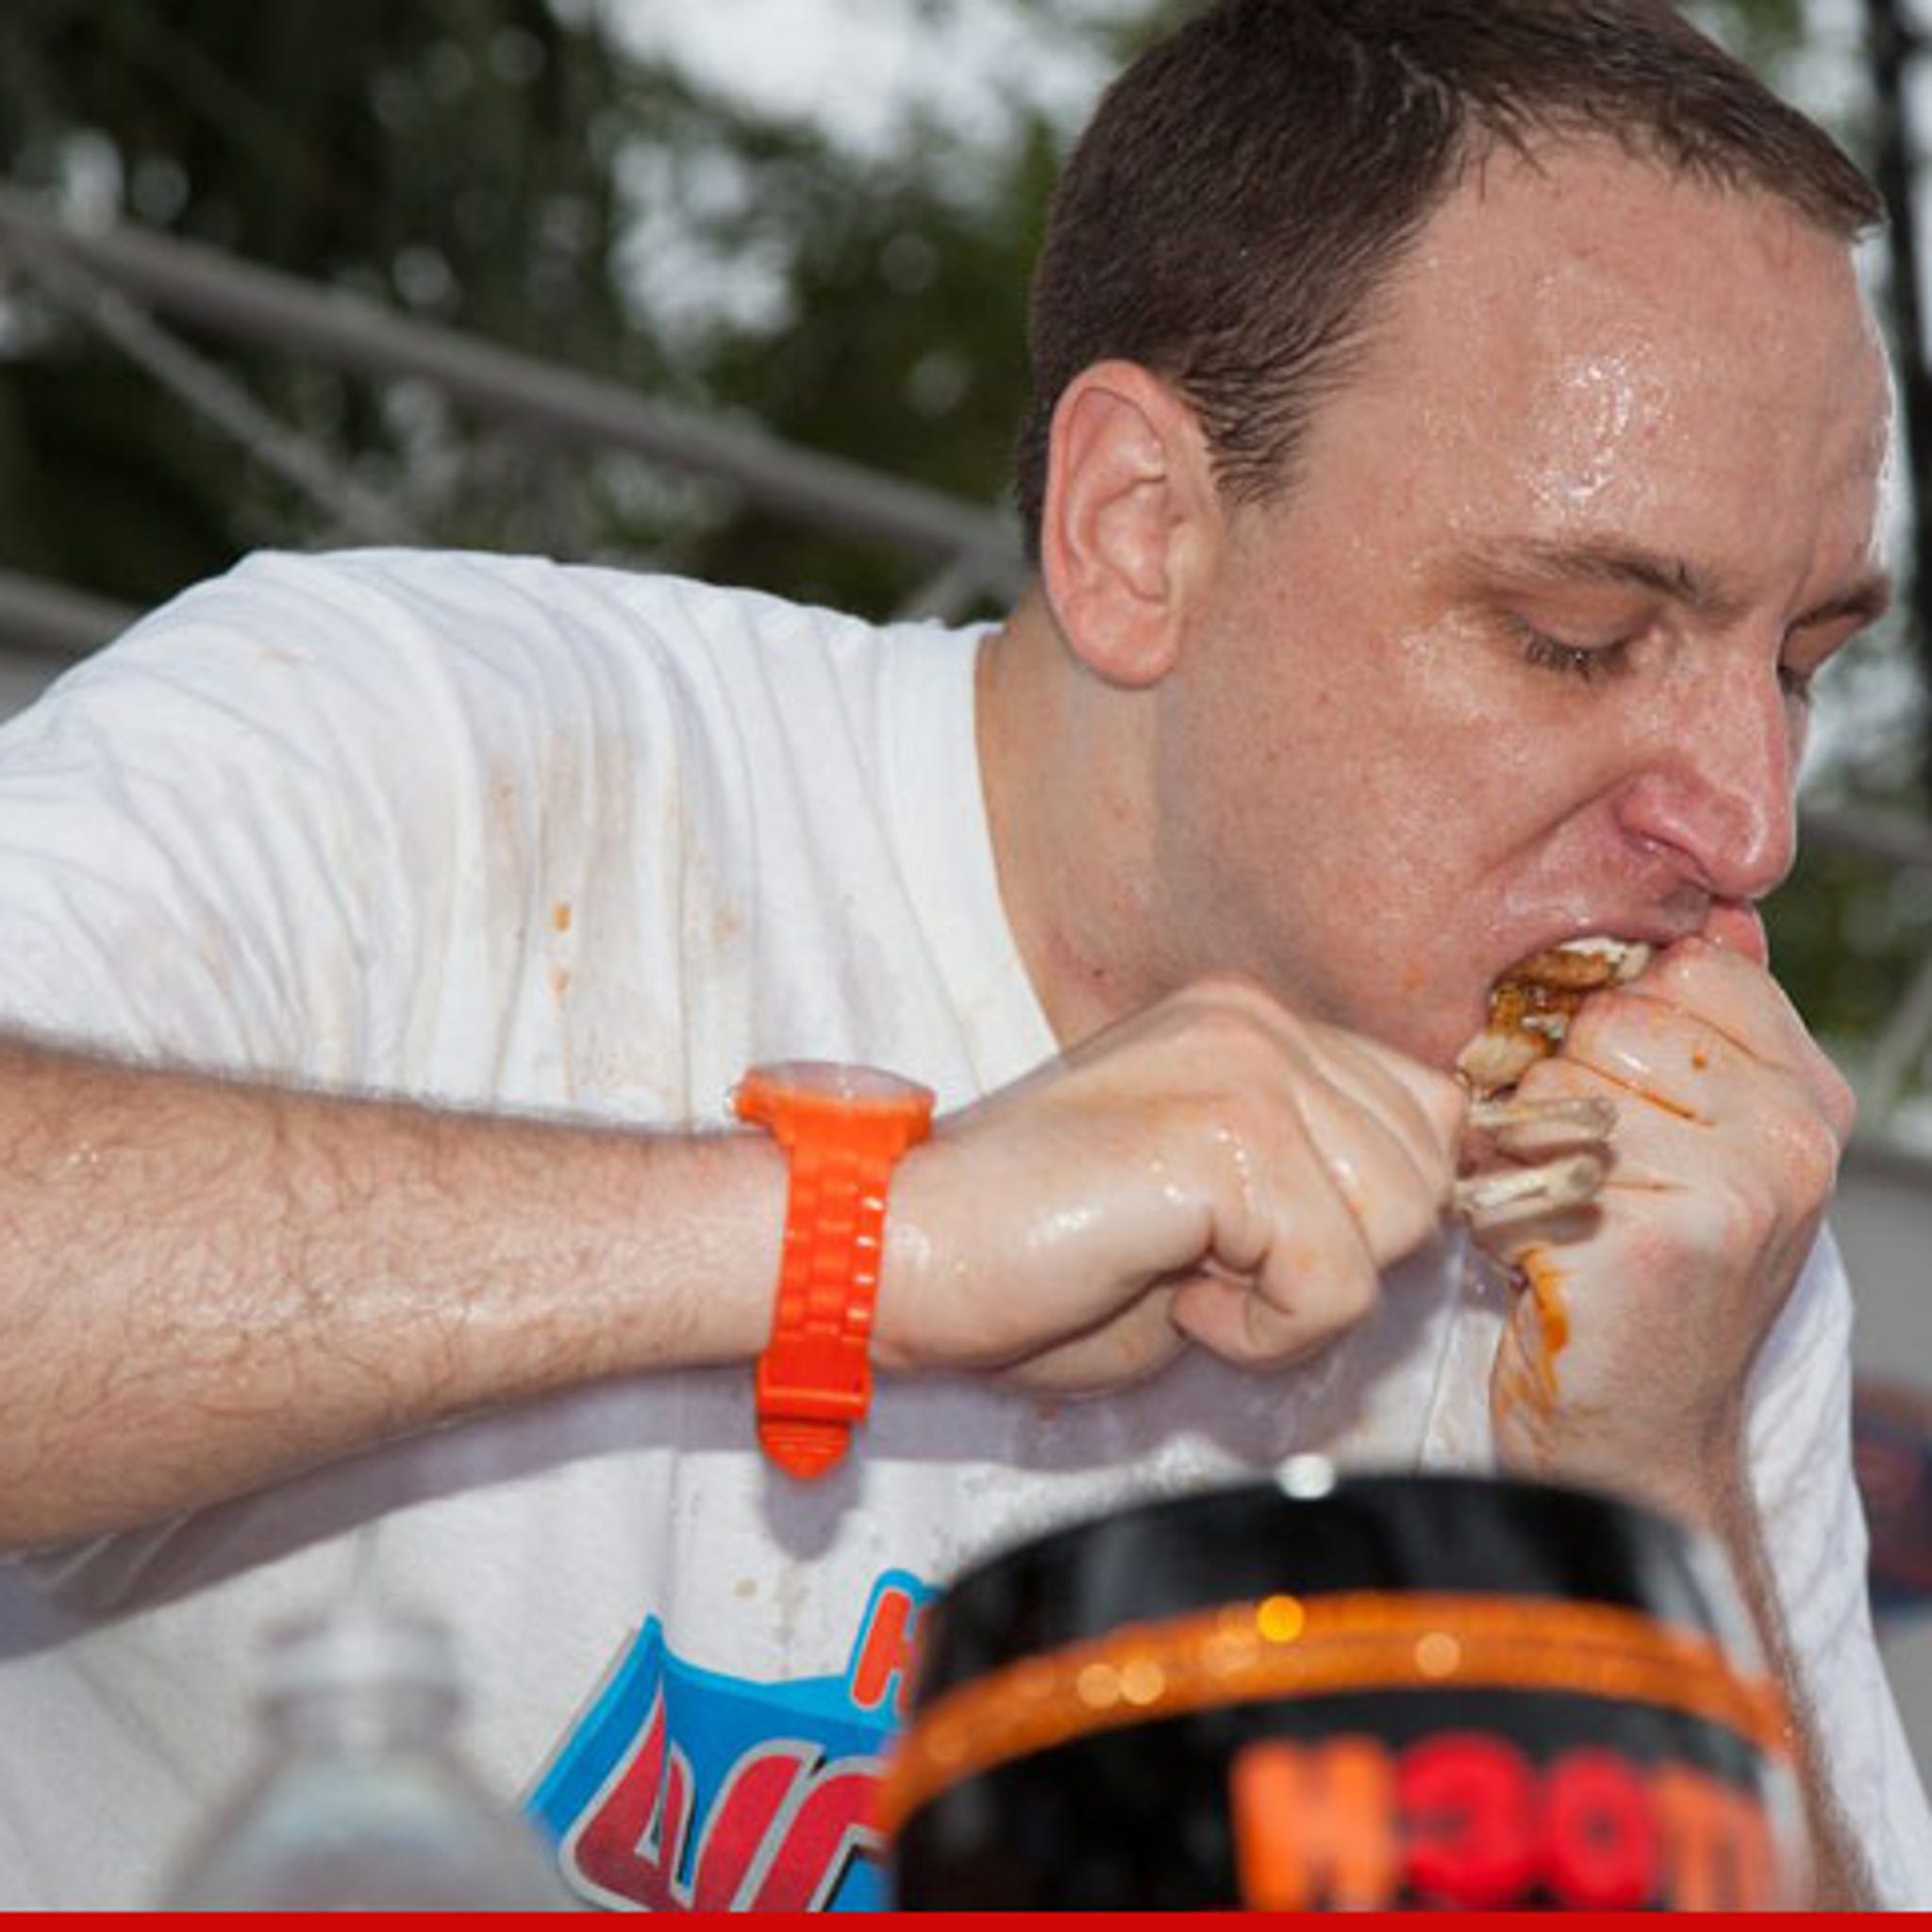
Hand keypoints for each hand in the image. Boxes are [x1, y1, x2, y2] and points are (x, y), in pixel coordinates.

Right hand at [873, 975, 1463, 1395]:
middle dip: (1340, 1257)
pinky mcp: (1228, 1136)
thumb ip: (1310, 1181)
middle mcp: (1258, 1021)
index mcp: (1250, 1022)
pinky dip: (1266, 1331)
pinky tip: (1176, 1303)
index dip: (1366, 1215)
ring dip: (1302, 1296)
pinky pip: (1336, 1281)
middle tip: (1209, 1272)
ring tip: (1187, 1282)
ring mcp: (1246, 1066)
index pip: (1425, 1112)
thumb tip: (1414, 1216)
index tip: (1262, 1257)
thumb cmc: (1034, 1257)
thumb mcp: (1205, 1202)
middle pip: (1426, 1169)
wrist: (891, 1255)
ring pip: (1399, 1221)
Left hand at [1473, 933, 1853, 1525]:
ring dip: (1519, 1147)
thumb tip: (1711, 909)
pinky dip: (1499, 1208)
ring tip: (1555, 1214)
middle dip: (1554, 1086)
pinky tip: (1538, 1257)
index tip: (1606, 1093)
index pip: (1686, 964)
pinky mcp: (1659, 1241)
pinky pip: (1522, 1161)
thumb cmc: (1638, 1277)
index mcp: (1805, 1096)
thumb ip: (1702, 1028)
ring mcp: (1737, 1191)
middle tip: (1570, 1172)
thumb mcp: (1694, 1141)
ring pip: (1556, 1083)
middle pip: (1608, 1017)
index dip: (1608, 1016)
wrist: (1637, 1436)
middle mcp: (1791, 1138)